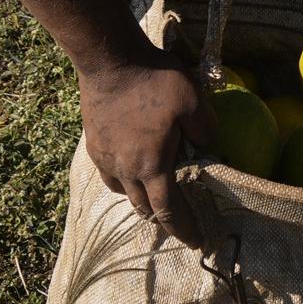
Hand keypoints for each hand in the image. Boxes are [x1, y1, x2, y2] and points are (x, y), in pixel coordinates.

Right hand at [79, 51, 213, 247]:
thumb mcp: (194, 100)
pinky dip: (123, 181)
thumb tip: (209, 147)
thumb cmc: (155, 80)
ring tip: (154, 197)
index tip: (196, 242)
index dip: (183, 230)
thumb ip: (206, 129)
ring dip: (141, 200)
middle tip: (179, 221)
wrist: (110, 61)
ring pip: (124, 193)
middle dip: (163, 219)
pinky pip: (110, 175)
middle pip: (144, 207)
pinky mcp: (94, 145)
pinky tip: (131, 169)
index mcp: (152, 166)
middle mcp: (126, 171)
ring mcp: (106, 159)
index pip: (168, 211)